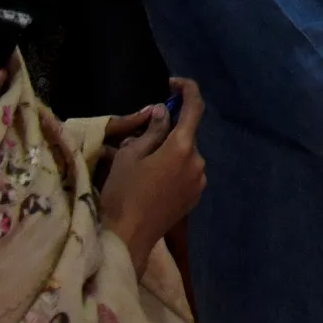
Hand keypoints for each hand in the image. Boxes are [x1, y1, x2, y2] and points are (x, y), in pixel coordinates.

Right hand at [98, 78, 205, 271]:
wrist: (128, 239)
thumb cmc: (123, 193)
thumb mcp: (129, 156)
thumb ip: (150, 131)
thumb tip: (163, 111)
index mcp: (183, 147)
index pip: (194, 107)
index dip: (187, 89)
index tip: (172, 83)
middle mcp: (198, 161)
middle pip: (186, 134)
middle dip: (167, 130)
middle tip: (139, 137)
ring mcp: (199, 180)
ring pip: (185, 154)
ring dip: (168, 151)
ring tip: (140, 163)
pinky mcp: (195, 197)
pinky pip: (186, 172)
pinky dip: (172, 167)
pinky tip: (151, 180)